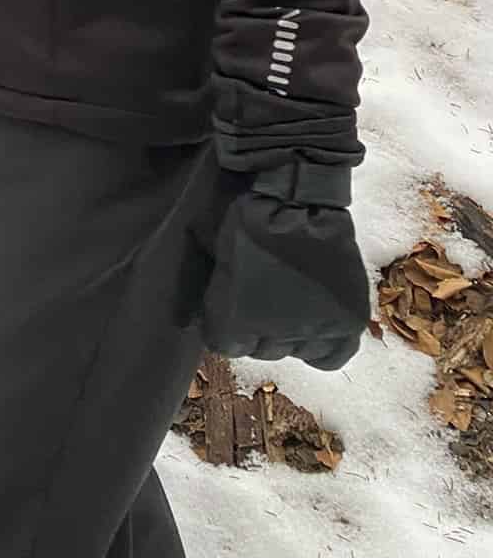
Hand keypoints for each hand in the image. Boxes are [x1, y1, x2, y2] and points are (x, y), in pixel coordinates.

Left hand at [201, 159, 370, 370]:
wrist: (299, 201)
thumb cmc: (252, 222)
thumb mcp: (222, 259)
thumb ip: (218, 297)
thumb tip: (212, 318)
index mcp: (236, 318)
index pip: (226, 347)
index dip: (227, 329)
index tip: (231, 314)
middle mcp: (275, 334)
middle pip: (261, 351)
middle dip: (258, 330)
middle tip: (263, 303)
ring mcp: (313, 329)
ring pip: (293, 352)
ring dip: (289, 335)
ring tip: (290, 306)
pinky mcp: (346, 322)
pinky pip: (332, 356)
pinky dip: (323, 347)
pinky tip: (317, 325)